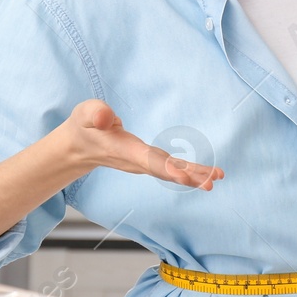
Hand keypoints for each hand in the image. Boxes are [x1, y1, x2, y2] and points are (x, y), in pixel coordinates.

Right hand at [55, 100, 222, 189]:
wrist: (78, 146)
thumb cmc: (83, 127)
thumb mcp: (84, 114)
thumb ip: (94, 114)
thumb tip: (105, 117)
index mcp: (124, 151)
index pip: (147, 161)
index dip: (166, 169)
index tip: (184, 177)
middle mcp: (137, 161)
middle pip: (165, 172)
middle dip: (188, 178)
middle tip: (210, 183)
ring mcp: (144, 163)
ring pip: (172, 172)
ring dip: (195, 176)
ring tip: (217, 178)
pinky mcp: (149, 161)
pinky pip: (172, 169)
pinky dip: (190, 172)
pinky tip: (209, 174)